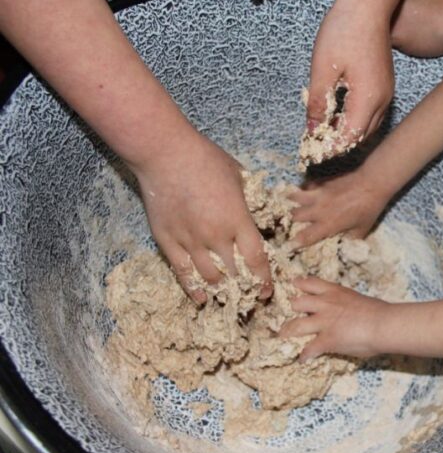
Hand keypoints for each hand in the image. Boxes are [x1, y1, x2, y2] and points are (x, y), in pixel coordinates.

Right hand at [132, 135, 271, 302]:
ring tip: (230, 297)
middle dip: (247, 288)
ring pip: (210, 278)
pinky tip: (203, 298)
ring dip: (222, 291)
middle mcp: (215, 236)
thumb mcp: (239, 177)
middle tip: (252, 296)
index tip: (268, 289)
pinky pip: (183, 273)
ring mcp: (189, 241)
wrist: (165, 154)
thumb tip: (259, 214)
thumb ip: (250, 201)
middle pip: (235, 274)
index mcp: (237, 219)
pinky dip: (194, 289)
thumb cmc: (206, 159)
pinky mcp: (168, 242)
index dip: (264, 278)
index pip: (256, 259)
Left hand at [279, 277, 388, 360]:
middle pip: (296, 303)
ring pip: (295, 326)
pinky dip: (304, 355)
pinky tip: (303, 359)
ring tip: (284, 338)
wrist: (384, 324)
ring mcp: (324, 322)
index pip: (309, 283)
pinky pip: (308, 349)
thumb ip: (346, 304)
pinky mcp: (326, 340)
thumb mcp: (358, 300)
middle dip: (292, 310)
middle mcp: (325, 304)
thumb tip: (346, 313)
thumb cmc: (379, 312)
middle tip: (290, 315)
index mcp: (334, 292)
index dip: (299, 285)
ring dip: (289, 332)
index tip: (294, 287)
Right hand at [289, 169, 390, 247]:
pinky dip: (304, 189)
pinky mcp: (322, 182)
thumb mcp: (362, 229)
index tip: (287, 247)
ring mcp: (318, 194)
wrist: (372, 183)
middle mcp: (319, 209)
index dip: (295, 243)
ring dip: (292, 202)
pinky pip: (307, 186)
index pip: (306, 236)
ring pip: (295, 197)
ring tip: (289, 203)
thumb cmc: (369, 209)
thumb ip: (350, 238)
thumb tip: (345, 243)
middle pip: (295, 216)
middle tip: (291, 223)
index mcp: (328, 224)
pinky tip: (306, 190)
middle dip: (291, 221)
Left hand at [307, 2, 393, 143]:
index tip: (314, 152)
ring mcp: (386, 92)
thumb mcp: (323, 70)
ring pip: (369, 125)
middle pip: (363, 135)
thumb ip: (317, 103)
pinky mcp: (385, 84)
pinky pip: (373, 112)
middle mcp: (382, 100)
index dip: (332, 148)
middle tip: (317, 145)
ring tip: (326, 132)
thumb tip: (312, 129)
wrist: (367, 7)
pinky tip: (339, 114)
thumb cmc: (344, 33)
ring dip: (349, 132)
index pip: (350, 137)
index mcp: (367, 99)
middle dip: (341, 144)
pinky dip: (356, 120)